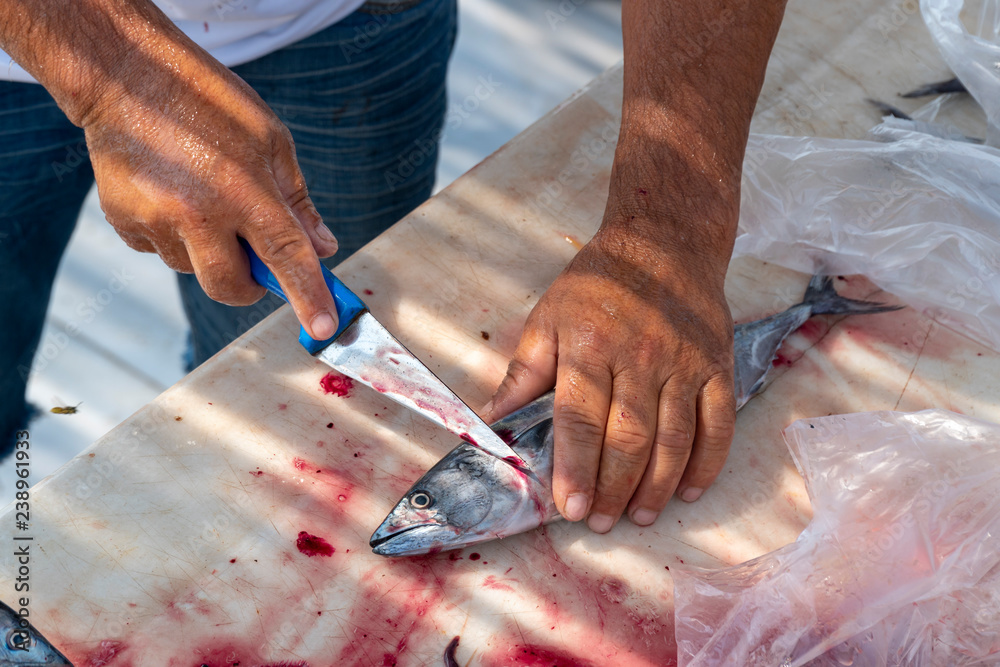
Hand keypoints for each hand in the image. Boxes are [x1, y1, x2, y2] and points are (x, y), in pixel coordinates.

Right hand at [80, 20, 339, 338]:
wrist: (127, 75)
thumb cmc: (209, 101)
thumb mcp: (271, 141)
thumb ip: (297, 201)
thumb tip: (322, 247)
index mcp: (243, 191)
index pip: (286, 258)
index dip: (308, 296)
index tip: (323, 328)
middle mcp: (197, 214)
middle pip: (230, 287)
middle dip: (249, 286)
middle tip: (256, 262)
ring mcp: (155, 220)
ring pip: (193, 268)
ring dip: (209, 252)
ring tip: (204, 198)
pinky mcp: (123, 222)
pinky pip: (161, 250)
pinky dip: (175, 237)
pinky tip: (174, 194)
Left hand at [483, 220, 735, 532]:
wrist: (665, 243)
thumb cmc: (597, 285)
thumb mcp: (548, 318)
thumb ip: (524, 372)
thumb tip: (492, 418)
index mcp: (589, 346)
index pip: (580, 418)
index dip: (575, 467)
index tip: (569, 507)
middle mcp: (639, 357)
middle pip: (628, 436)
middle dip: (613, 487)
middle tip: (601, 523)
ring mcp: (684, 363)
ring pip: (674, 438)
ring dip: (657, 486)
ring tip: (638, 516)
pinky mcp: (718, 365)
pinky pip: (718, 424)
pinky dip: (707, 463)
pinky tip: (689, 491)